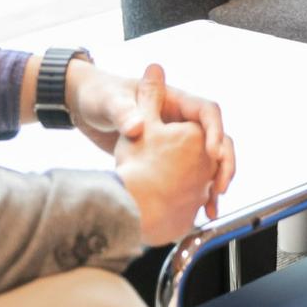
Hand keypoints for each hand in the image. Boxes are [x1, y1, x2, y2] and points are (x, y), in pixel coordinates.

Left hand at [112, 65, 216, 243]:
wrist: (84, 110)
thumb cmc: (99, 96)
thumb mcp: (110, 101)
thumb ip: (123, 112)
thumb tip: (137, 126)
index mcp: (173, 100)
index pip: (207, 111)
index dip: (215, 131)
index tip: (213, 153)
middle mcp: (180, 120)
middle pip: (215, 138)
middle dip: (223, 162)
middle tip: (220, 186)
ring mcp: (176, 140)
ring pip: (207, 160)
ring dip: (214, 181)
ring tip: (211, 205)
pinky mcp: (167, 158)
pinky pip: (191, 175)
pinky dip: (198, 192)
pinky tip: (197, 210)